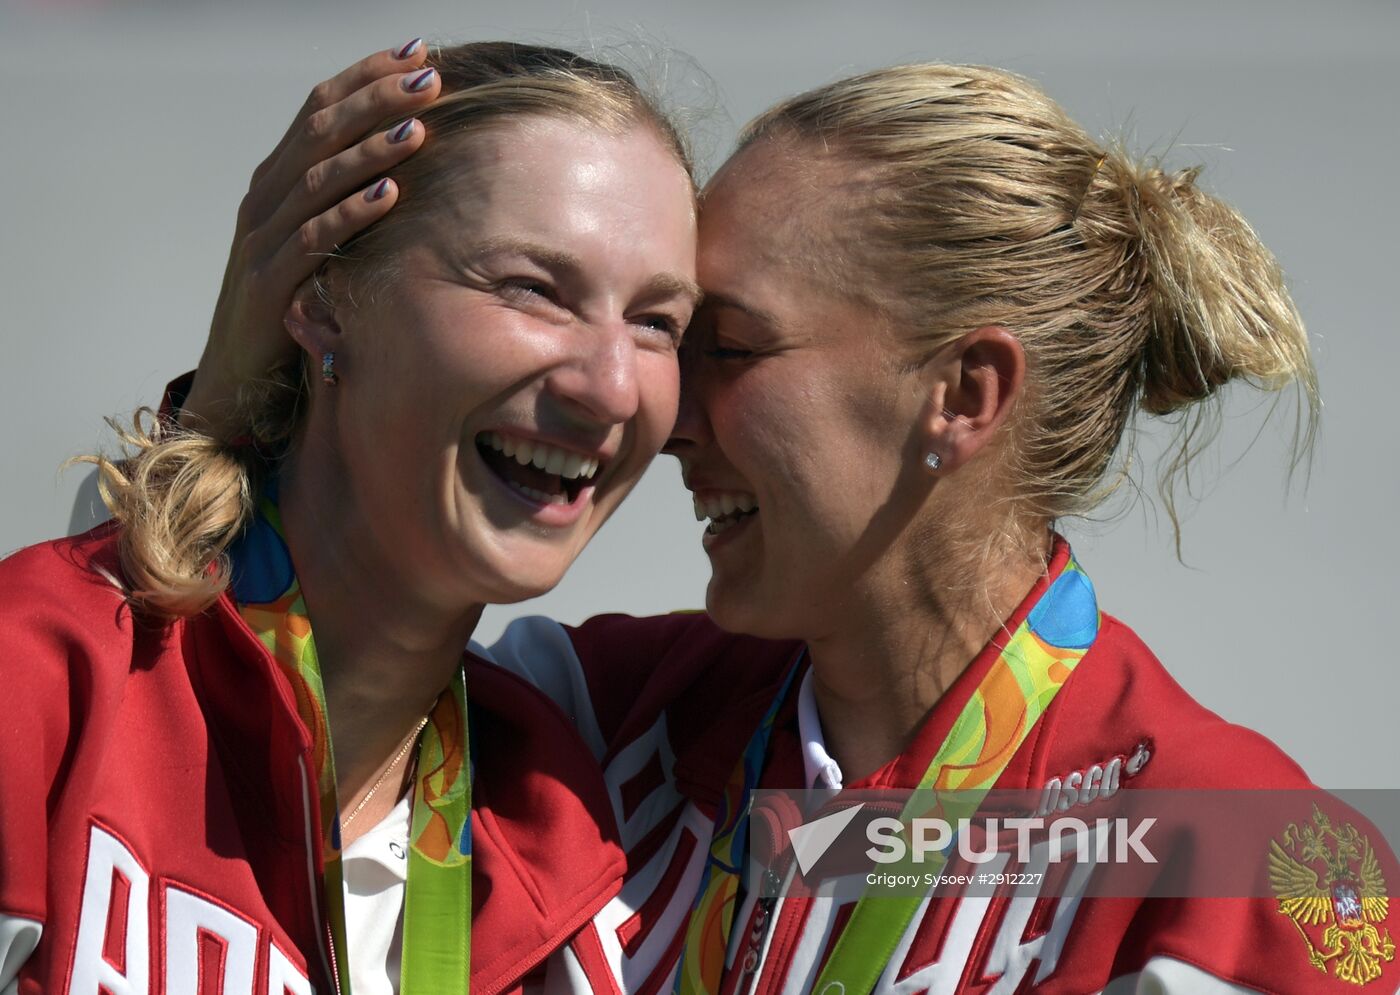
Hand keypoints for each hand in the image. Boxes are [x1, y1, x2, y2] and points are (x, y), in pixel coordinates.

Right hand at [181, 40, 440, 434]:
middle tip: (430, 79)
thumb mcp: (319, 241)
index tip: (419, 54)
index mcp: (276, 180)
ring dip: (370, 150)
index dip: (365, 76)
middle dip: (375, 100)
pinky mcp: (266, 284)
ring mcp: (259, 239)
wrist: (240, 375)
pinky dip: (350, 214)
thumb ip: (346, 200)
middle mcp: (263, 199)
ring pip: (316, 179)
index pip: (318, 108)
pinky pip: (311, 239)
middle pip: (319, 132)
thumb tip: (410, 160)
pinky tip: (389, 195)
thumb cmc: (293, 303)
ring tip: (418, 128)